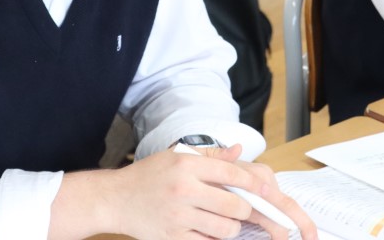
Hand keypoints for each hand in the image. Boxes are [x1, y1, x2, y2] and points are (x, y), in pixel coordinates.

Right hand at [108, 144, 316, 239]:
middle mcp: (184, 190)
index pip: (233, 174)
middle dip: (245, 209)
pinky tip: (205, 229)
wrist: (114, 199)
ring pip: (225, 228)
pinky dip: (212, 238)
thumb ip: (211, 157)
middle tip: (243, 208)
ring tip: (223, 219)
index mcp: (187, 166)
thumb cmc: (149, 175)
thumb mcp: (177, 156)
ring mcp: (178, 217)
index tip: (269, 191)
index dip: (256, 184)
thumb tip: (240, 152)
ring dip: (231, 226)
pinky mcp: (172, 238)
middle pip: (235, 205)